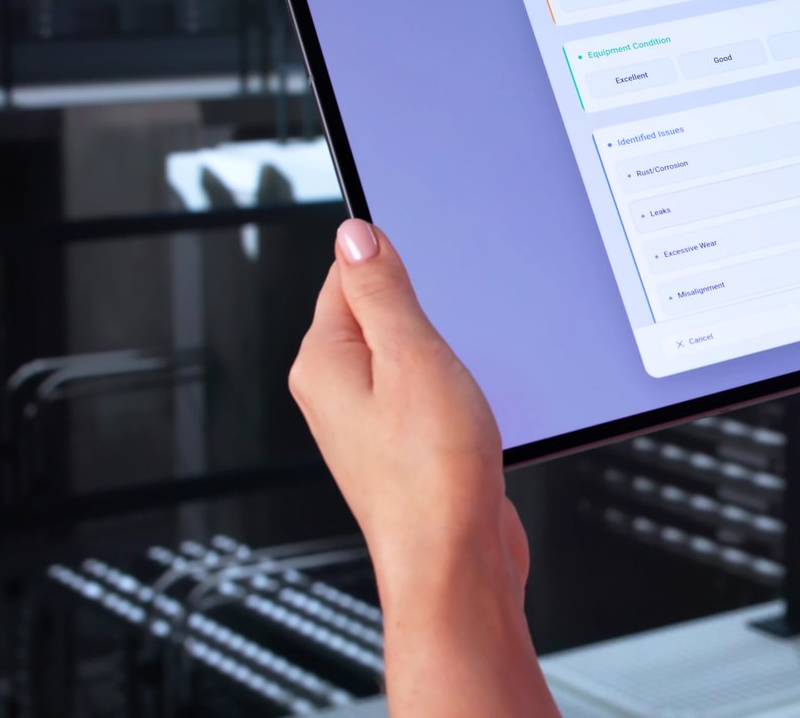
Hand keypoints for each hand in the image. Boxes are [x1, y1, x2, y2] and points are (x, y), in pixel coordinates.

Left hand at [289, 219, 527, 619]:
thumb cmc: (431, 477)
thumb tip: (355, 236)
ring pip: (407, 357)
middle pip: (377, 315)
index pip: (346, 276)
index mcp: (323, 363)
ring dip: (444, 355)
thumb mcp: (411, 358)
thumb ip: (382, 291)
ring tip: (466, 377)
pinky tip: (475, 407)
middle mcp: (336, 394)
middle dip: (424, 311)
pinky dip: (454, 390)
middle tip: (455, 329)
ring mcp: (369, 425)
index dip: (392, 260)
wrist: (456, 564)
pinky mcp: (404, 450)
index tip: (431, 259)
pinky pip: (425, 395)